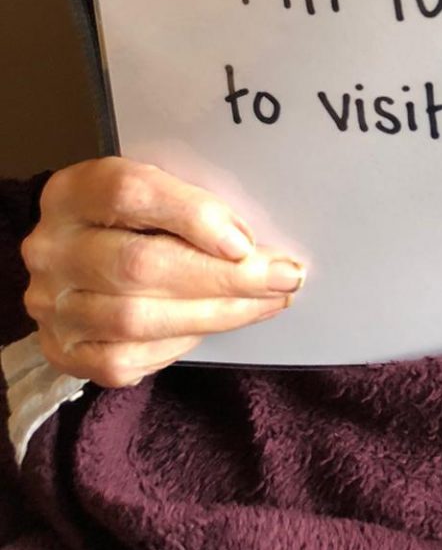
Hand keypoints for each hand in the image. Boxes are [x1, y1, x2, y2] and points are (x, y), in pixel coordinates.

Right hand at [22, 158, 304, 387]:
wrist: (80, 253)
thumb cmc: (137, 217)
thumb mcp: (158, 189)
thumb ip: (193, 205)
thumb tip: (257, 245)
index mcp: (75, 191)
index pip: (131, 194)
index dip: (193, 217)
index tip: (246, 241)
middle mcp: (52, 246)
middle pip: (139, 265)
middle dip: (224, 278)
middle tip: (283, 278)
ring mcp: (50, 303)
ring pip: (135, 319)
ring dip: (214, 315)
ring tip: (266, 303)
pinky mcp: (61, 349)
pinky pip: (123, 360)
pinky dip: (176, 346)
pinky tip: (211, 327)